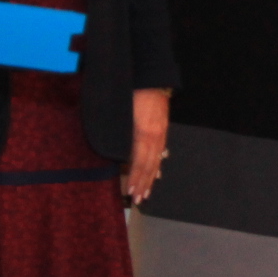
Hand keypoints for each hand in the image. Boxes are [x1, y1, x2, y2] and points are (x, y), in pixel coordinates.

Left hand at [126, 88, 169, 204]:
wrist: (152, 77)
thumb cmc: (132, 92)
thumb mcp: (122, 113)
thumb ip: (119, 133)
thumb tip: (114, 152)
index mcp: (143, 132)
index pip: (139, 161)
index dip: (134, 177)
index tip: (129, 191)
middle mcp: (154, 136)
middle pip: (149, 165)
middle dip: (143, 183)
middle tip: (138, 199)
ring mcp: (161, 133)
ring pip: (156, 161)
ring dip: (150, 178)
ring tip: (146, 193)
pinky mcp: (163, 129)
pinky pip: (160, 152)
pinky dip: (157, 165)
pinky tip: (156, 174)